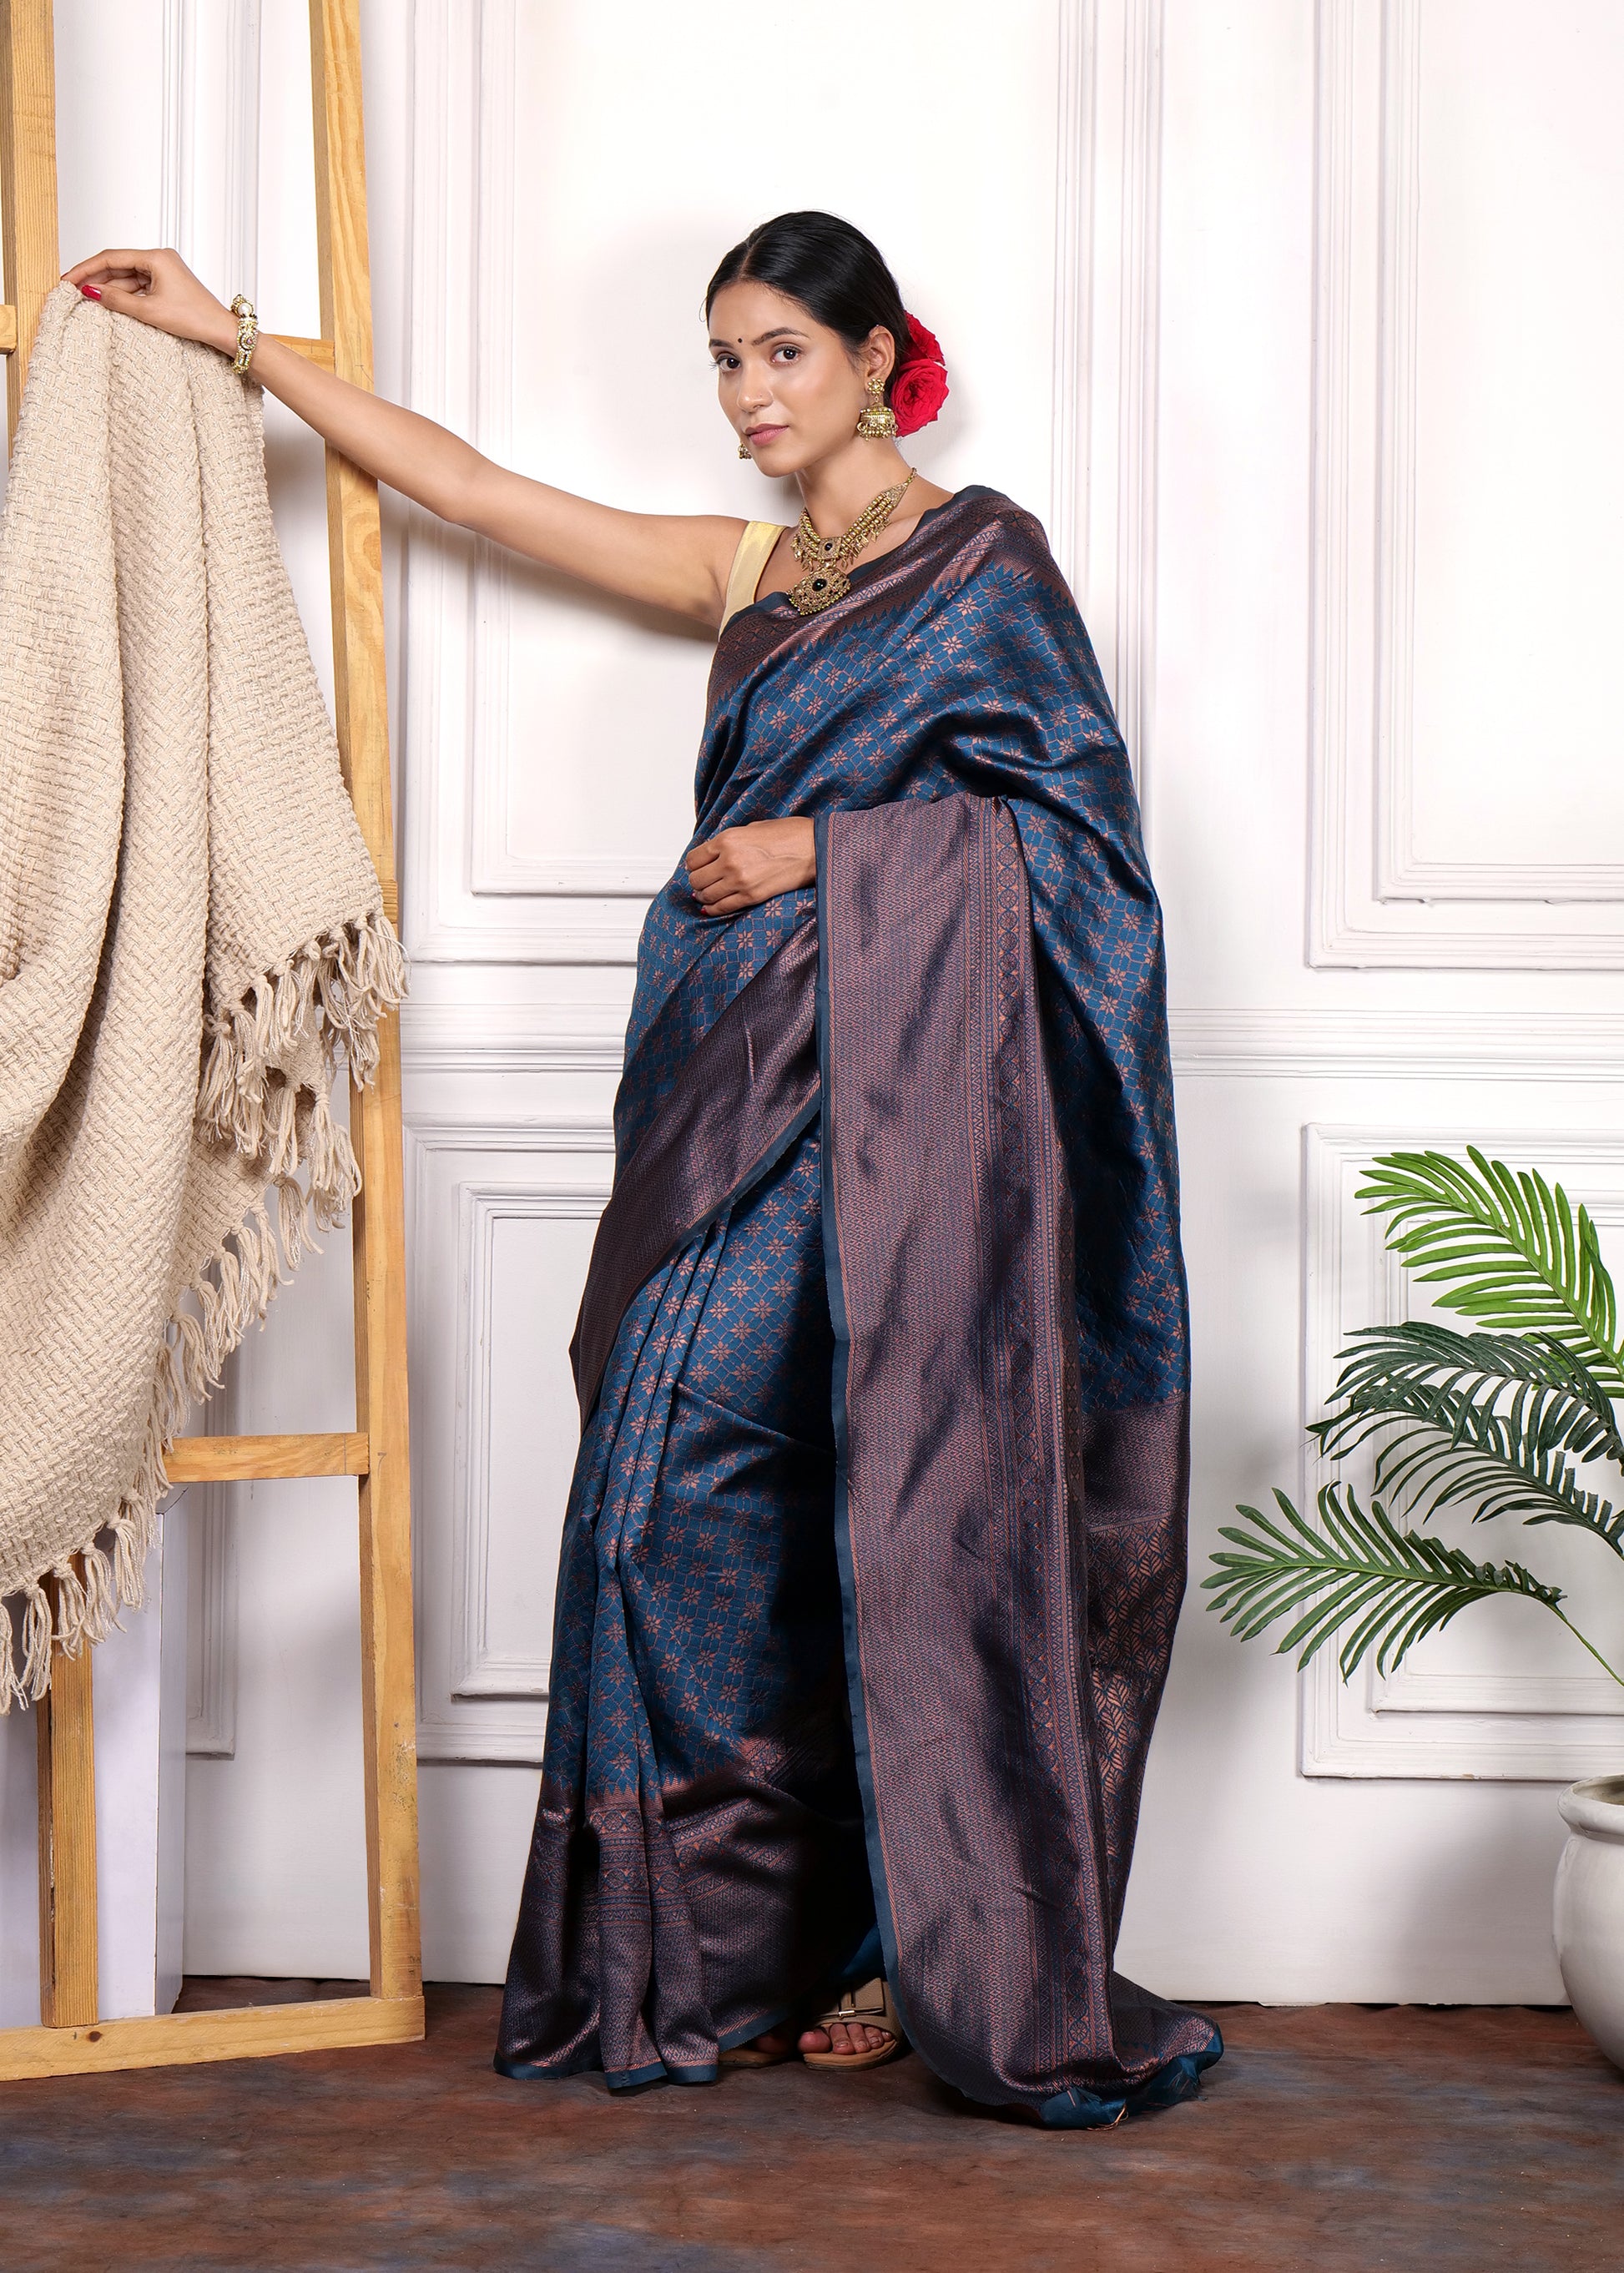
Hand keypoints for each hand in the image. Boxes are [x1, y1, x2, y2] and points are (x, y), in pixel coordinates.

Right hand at [61, 248, 237, 356]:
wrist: (221, 330)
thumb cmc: (194, 318)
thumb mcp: (149, 311)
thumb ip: (117, 300)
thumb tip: (92, 292)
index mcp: (156, 257)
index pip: (111, 257)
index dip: (87, 268)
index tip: (70, 278)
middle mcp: (160, 258)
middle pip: (118, 264)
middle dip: (96, 278)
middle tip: (73, 289)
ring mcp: (164, 270)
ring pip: (127, 276)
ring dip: (109, 287)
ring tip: (87, 298)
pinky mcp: (167, 283)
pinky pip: (139, 284)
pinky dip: (124, 293)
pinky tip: (110, 301)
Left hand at [684, 817, 815, 916]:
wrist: (814, 848)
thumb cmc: (790, 834)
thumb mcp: (754, 828)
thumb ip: (732, 841)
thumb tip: (717, 853)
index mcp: (727, 840)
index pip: (694, 859)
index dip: (694, 864)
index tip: (698, 867)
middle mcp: (729, 861)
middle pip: (696, 878)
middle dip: (698, 880)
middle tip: (703, 880)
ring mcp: (739, 881)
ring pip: (705, 895)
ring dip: (704, 895)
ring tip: (708, 893)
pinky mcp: (751, 897)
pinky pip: (721, 908)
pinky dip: (713, 909)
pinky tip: (712, 907)